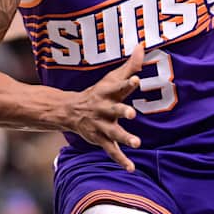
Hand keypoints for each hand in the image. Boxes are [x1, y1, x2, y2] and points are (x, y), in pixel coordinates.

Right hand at [63, 46, 144, 170]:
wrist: (71, 111)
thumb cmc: (98, 93)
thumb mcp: (112, 78)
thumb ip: (130, 64)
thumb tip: (142, 45)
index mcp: (108, 93)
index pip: (118, 86)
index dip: (127, 83)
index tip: (135, 79)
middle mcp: (105, 109)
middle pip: (114, 110)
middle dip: (122, 112)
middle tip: (131, 114)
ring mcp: (102, 126)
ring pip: (114, 133)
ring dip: (125, 138)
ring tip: (137, 143)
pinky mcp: (101, 139)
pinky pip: (111, 151)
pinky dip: (121, 160)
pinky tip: (131, 168)